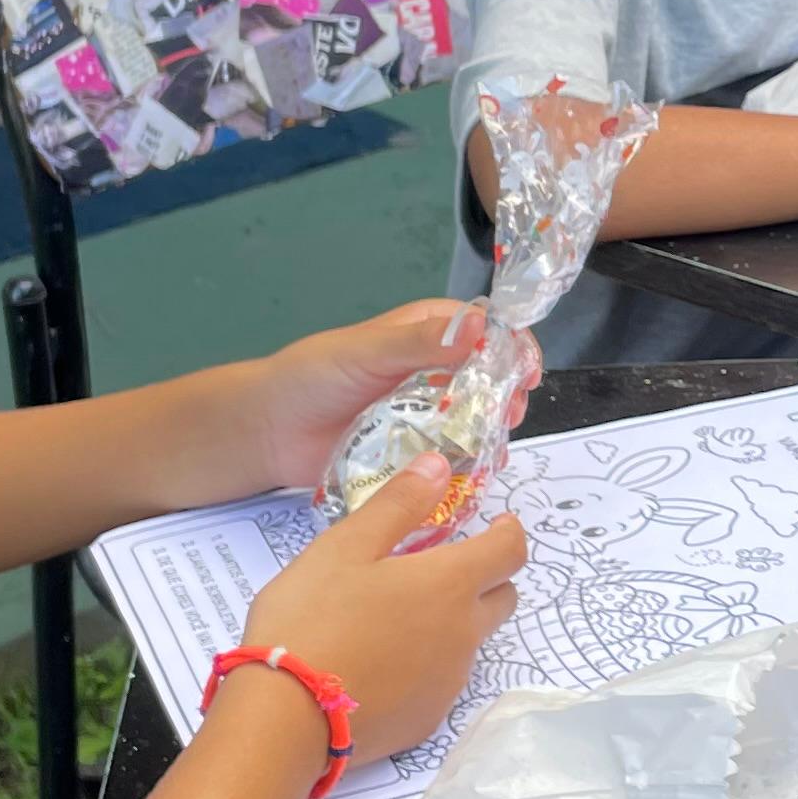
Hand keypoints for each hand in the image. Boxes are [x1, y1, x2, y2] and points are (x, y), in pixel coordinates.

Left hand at [232, 299, 493, 492]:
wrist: (270, 432)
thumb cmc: (312, 377)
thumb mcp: (366, 352)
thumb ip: (418, 341)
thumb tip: (479, 325)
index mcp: (425, 334)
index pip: (484, 330)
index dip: (512, 347)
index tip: (527, 371)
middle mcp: (432, 372)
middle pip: (489, 378)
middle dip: (508, 394)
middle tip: (511, 414)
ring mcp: (425, 414)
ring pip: (476, 419)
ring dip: (493, 431)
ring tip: (495, 447)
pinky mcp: (414, 453)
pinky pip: (452, 457)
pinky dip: (469, 464)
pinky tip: (476, 474)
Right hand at [234, 462, 525, 773]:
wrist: (285, 719)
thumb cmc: (311, 619)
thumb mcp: (346, 546)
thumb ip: (398, 503)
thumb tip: (440, 465)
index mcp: (450, 585)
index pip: (511, 552)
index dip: (508, 533)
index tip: (496, 524)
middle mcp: (464, 634)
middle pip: (502, 598)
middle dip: (486, 577)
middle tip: (442, 568)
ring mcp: (449, 683)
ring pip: (470, 642)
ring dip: (451, 623)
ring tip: (397, 618)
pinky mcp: (427, 720)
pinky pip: (441, 682)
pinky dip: (425, 666)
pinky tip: (381, 664)